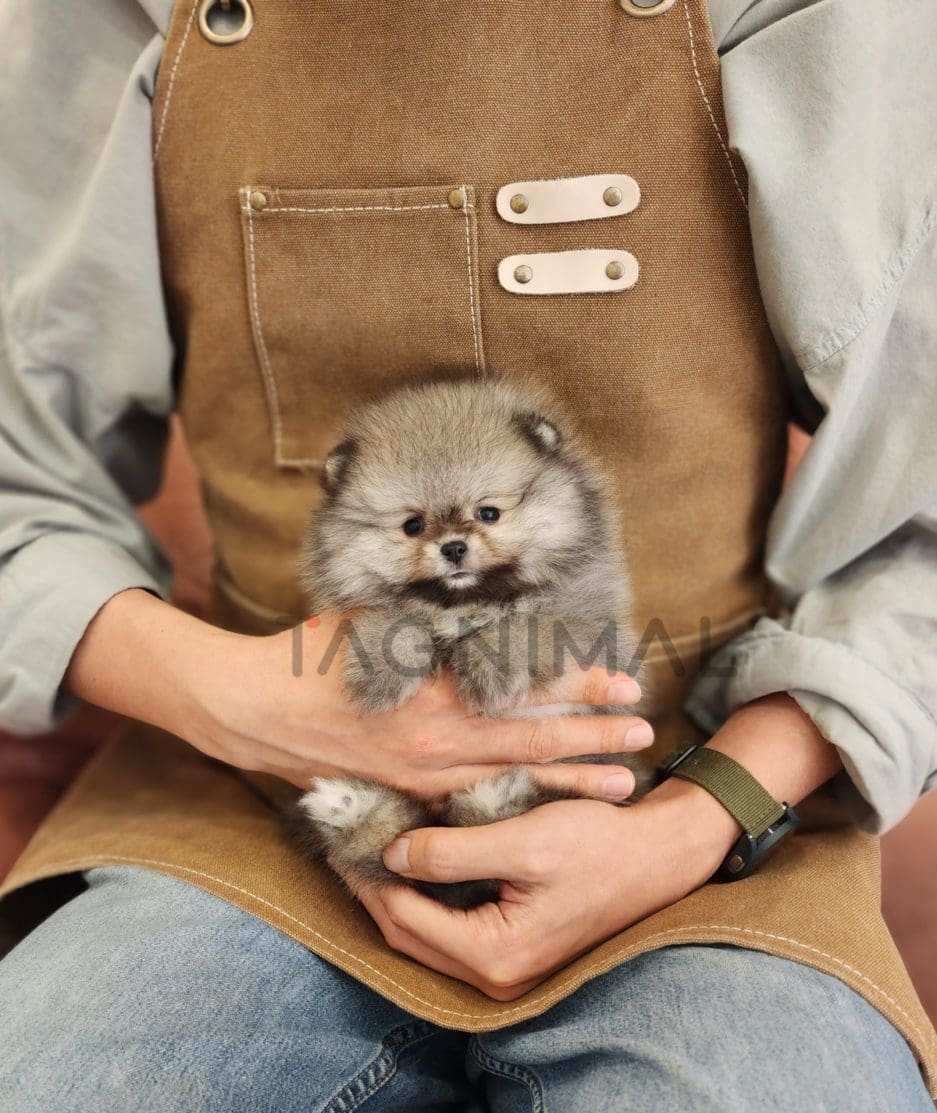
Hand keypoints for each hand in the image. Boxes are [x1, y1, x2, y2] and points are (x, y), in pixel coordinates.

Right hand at [65, 590, 653, 793]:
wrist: (252, 714)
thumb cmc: (311, 659)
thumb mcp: (374, 624)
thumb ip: (430, 622)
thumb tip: (480, 609)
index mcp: (435, 690)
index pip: (523, 690)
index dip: (577, 687)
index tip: (623, 682)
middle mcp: (439, 740)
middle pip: (533, 743)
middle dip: (594, 740)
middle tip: (644, 736)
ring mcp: (426, 776)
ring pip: (512, 781)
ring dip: (570, 781)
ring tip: (621, 787)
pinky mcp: (410, 796)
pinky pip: (473, 803)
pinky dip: (517, 804)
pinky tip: (548, 810)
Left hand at [360, 780, 736, 998]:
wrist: (656, 856)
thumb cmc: (599, 843)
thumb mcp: (525, 838)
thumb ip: (454, 851)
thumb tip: (391, 854)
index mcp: (496, 954)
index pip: (404, 917)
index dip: (368, 875)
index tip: (343, 834)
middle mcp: (496, 975)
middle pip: (408, 935)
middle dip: (373, 889)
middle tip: (347, 842)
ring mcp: (505, 969)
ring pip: (426, 936)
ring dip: (397, 895)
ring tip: (373, 847)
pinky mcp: (514, 952)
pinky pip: (451, 931)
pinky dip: (426, 900)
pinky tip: (416, 863)